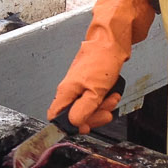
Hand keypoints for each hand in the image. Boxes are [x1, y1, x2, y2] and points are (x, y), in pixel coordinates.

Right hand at [49, 0, 155, 132]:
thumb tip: (74, 124)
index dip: (69, 125)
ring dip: (103, 107)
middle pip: (76, 115)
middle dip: (94, 116)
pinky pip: (97, 99)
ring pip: (89, 108)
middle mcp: (71, 90)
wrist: (112, 42)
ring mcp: (81, 86)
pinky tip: (112, 92)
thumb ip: (83, 110)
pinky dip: (106, 98)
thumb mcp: (94, 91)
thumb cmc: (102, 60)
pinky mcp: (91, 83)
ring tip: (111, 97)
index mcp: (66, 91)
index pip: (56, 115)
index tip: (84, 126)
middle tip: (105, 111)